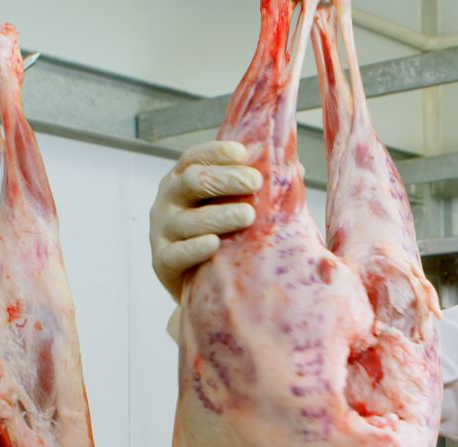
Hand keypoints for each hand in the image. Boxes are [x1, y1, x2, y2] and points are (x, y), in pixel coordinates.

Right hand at [150, 141, 261, 300]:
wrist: (202, 283)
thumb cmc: (225, 235)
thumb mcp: (235, 205)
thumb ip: (255, 188)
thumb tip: (295, 167)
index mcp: (183, 180)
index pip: (195, 158)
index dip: (216, 152)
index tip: (242, 153)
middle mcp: (168, 201)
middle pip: (192, 182)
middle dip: (225, 179)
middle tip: (254, 182)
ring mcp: (162, 231)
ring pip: (188, 220)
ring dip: (219, 216)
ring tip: (247, 215)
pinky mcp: (162, 262)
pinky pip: (177, 254)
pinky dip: (195, 248)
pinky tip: (214, 244)